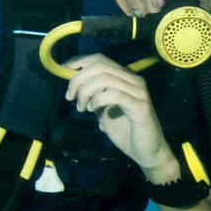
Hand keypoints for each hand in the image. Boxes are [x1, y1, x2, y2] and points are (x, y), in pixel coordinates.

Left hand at [64, 54, 176, 178]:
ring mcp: (139, 91)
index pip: (100, 59)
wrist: (146, 152)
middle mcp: (134, 80)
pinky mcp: (141, 105)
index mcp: (125, 78)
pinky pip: (114, 95)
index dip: (79, 62)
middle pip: (100, 66)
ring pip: (105, 78)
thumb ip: (93, 95)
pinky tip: (93, 111)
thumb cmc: (125, 131)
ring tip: (82, 108)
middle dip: (78, 79)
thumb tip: (73, 84)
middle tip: (70, 97)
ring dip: (86, 92)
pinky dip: (98, 100)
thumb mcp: (103, 110)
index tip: (63, 72)